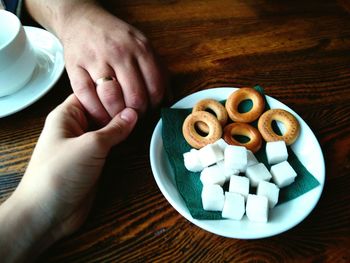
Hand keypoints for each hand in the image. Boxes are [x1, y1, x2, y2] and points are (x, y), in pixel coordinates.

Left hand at [0, 94, 137, 260]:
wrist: (49, 213)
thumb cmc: (59, 173)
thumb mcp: (90, 145)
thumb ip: (114, 129)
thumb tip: (133, 113)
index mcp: (66, 115)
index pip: (91, 94)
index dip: (111, 91)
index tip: (134, 91)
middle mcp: (75, 127)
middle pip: (102, 111)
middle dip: (121, 109)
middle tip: (144, 105)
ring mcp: (85, 145)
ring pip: (108, 129)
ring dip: (123, 127)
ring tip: (144, 118)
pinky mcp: (94, 161)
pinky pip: (110, 146)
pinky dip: (122, 142)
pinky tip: (136, 136)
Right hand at [58, 4, 165, 123]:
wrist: (82, 21)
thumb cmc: (116, 38)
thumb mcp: (143, 46)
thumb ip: (158, 71)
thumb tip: (169, 100)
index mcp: (140, 48)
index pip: (155, 87)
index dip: (155, 106)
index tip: (150, 111)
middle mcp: (119, 53)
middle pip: (135, 97)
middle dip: (137, 114)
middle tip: (134, 117)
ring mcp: (96, 60)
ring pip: (112, 99)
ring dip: (117, 116)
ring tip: (119, 118)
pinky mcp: (75, 68)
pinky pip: (86, 97)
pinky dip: (96, 112)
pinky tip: (101, 116)